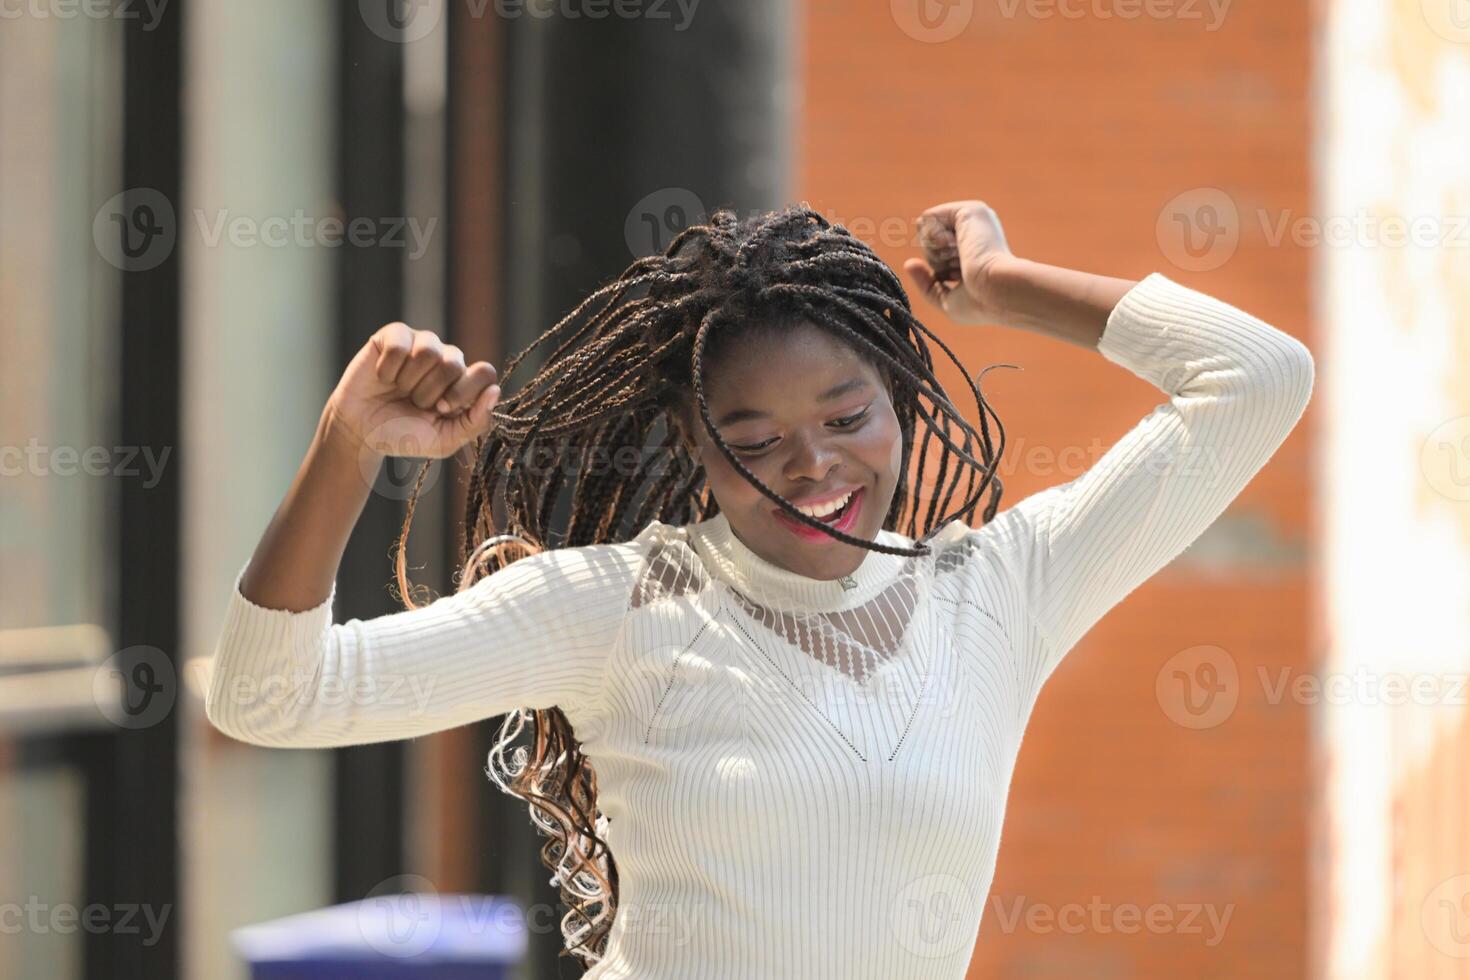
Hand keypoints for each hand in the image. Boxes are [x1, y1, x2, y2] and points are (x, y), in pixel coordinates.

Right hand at [322, 322, 500, 460]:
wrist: (360, 432)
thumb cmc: (403, 434)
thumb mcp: (443, 440)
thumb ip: (475, 422)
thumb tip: (494, 391)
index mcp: (464, 381)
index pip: (485, 372)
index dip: (463, 392)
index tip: (441, 409)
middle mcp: (446, 358)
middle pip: (454, 363)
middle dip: (430, 391)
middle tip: (415, 402)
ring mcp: (420, 343)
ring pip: (428, 351)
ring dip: (409, 380)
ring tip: (400, 390)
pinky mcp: (394, 335)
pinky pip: (399, 345)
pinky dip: (387, 369)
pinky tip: (382, 377)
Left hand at [903, 200, 1016, 325]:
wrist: (998, 292)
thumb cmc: (980, 304)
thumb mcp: (946, 300)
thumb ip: (926, 283)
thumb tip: (909, 264)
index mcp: (973, 251)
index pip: (937, 254)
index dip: (939, 269)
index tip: (959, 278)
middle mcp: (974, 233)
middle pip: (928, 242)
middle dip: (935, 260)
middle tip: (961, 268)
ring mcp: (972, 221)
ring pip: (926, 230)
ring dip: (935, 251)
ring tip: (962, 257)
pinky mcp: (968, 210)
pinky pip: (928, 217)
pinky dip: (932, 236)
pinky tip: (954, 244)